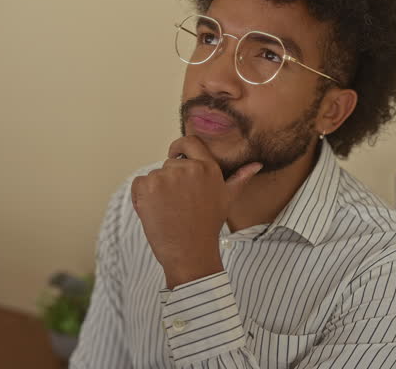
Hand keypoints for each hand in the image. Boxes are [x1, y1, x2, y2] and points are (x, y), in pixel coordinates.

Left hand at [131, 136, 261, 287]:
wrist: (190, 252)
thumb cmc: (208, 226)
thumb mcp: (227, 198)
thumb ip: (240, 178)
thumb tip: (257, 164)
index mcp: (208, 167)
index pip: (189, 142)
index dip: (179, 148)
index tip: (174, 156)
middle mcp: (188, 168)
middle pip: (169, 164)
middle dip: (169, 181)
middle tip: (178, 203)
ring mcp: (166, 177)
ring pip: (154, 175)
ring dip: (155, 190)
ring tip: (169, 210)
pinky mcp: (148, 187)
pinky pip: (139, 184)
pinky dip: (141, 197)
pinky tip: (155, 212)